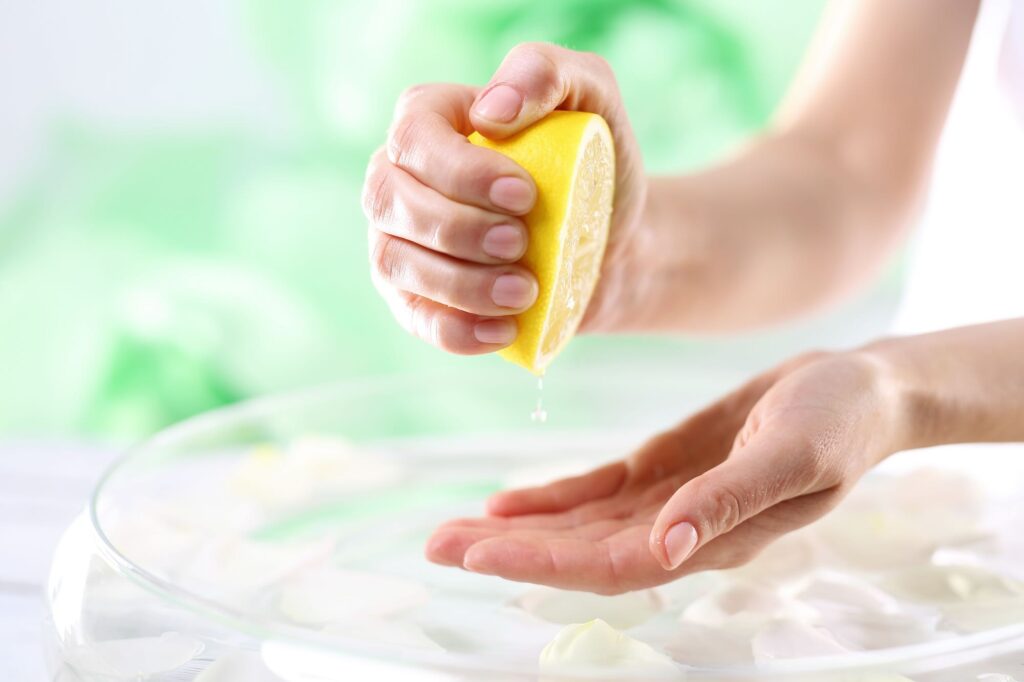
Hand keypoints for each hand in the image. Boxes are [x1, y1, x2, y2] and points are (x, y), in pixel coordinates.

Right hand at [362, 42, 645, 354]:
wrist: (613, 241)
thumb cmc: (595, 163)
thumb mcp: (591, 95)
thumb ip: (546, 73)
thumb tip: (491, 111)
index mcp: (430, 121)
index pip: (414, 138)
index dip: (459, 171)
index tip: (524, 194)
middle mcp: (400, 178)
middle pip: (391, 200)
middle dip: (457, 228)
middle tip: (523, 242)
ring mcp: (400, 241)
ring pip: (394, 262)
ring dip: (458, 283)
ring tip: (525, 291)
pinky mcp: (417, 298)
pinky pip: (415, 318)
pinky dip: (456, 330)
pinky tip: (504, 330)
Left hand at [425, 350, 905, 593]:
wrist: (858, 389)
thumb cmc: (838, 420)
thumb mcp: (792, 455)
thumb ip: (729, 502)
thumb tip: (667, 550)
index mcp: (708, 536)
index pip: (610, 563)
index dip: (543, 560)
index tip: (479, 551)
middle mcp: (677, 529)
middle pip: (578, 551)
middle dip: (507, 550)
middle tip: (436, 543)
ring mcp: (666, 501)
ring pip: (577, 526)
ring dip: (516, 529)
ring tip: (452, 529)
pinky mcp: (661, 469)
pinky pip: (594, 492)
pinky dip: (549, 500)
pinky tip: (506, 502)